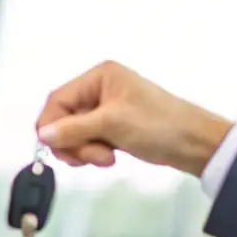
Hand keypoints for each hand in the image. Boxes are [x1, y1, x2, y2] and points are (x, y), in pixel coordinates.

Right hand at [35, 60, 233, 176]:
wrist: (194, 144)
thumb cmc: (157, 125)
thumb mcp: (112, 124)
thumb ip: (74, 129)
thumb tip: (41, 135)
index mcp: (99, 77)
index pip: (58, 99)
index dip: (51, 125)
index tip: (54, 148)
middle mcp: (100, 89)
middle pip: (64, 118)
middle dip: (73, 142)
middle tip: (91, 159)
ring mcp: (106, 109)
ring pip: (75, 133)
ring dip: (85, 150)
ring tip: (107, 159)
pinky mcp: (113, 128)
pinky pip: (90, 141)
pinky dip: (95, 152)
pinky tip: (111, 158)